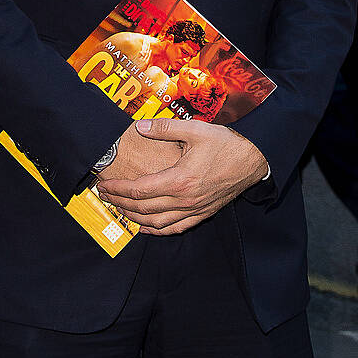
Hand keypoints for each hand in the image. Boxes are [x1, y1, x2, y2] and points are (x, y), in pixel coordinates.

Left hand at [97, 118, 268, 235]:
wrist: (253, 161)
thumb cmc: (225, 144)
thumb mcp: (195, 129)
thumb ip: (164, 128)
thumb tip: (139, 127)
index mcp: (180, 180)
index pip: (139, 190)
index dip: (118, 189)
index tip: (104, 185)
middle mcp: (185, 200)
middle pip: (143, 209)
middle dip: (120, 203)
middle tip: (105, 196)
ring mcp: (194, 210)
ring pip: (156, 223)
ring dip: (134, 218)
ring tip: (119, 209)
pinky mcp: (202, 214)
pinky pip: (175, 228)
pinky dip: (157, 231)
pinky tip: (146, 227)